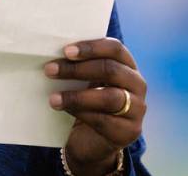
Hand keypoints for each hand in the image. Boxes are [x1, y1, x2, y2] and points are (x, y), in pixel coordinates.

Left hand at [43, 38, 146, 175]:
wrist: (92, 139)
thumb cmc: (86, 100)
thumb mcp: (85, 80)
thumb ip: (78, 66)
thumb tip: (53, 55)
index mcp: (127, 65)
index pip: (115, 48)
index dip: (91, 48)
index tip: (66, 51)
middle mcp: (137, 84)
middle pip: (111, 70)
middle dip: (78, 69)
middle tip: (50, 70)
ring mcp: (137, 109)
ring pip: (110, 97)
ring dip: (77, 96)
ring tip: (53, 98)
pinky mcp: (129, 131)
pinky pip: (104, 120)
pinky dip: (81, 113)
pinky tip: (65, 110)